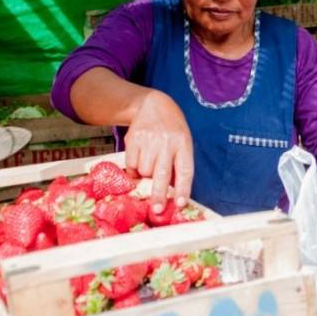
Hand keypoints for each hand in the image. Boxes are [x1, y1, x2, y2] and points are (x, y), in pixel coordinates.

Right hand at [124, 91, 193, 213]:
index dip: (183, 189)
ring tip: (149, 165)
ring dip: (145, 176)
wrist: (154, 105)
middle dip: (159, 194)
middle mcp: (167, 142)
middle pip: (162, 174)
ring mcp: (149, 140)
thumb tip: (173, 194)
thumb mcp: (182, 143)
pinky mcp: (134, 139)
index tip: (180, 204)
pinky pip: (131, 164)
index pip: (185, 171)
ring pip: (144, 171)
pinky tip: (139, 159)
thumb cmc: (172, 131)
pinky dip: (134, 169)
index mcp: (183, 145)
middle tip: (157, 210)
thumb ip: (178, 165)